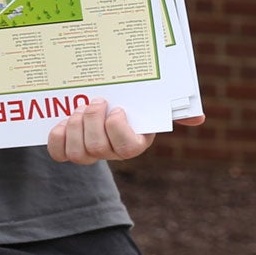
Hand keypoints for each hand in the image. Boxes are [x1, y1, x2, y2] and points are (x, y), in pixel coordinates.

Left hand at [46, 98, 201, 163]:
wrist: (100, 104)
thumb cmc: (128, 103)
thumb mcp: (150, 103)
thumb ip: (173, 110)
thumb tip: (198, 118)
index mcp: (134, 142)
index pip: (127, 147)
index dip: (116, 128)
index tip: (116, 108)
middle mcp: (111, 152)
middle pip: (97, 149)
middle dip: (92, 121)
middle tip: (94, 101)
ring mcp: (89, 153)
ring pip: (78, 153)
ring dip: (74, 127)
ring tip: (76, 109)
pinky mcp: (67, 149)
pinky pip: (59, 153)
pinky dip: (57, 137)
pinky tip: (61, 121)